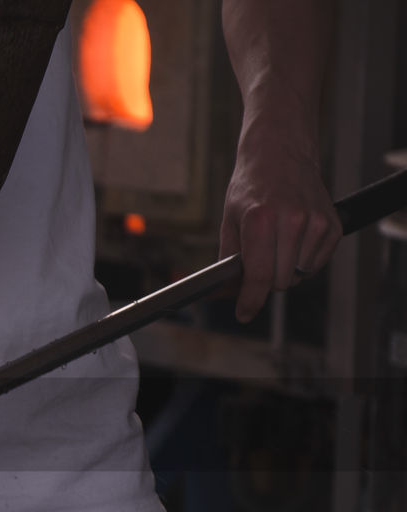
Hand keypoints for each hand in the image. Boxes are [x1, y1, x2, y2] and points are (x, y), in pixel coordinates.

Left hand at [219, 122, 340, 322]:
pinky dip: (303, 261)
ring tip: (276, 244)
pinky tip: (294, 240)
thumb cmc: (251, 186)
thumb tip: (224, 294)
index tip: (244, 313)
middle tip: (259, 260)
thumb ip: (227, 261)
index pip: (260, 277)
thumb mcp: (229, 221)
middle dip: (266, 280)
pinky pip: (316, 265)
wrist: (280, 153)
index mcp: (261, 220)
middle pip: (280, 282)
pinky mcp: (332, 226)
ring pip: (299, 276)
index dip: (250, 301)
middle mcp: (292, 221)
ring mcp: (316, 223)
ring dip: (286, 270)